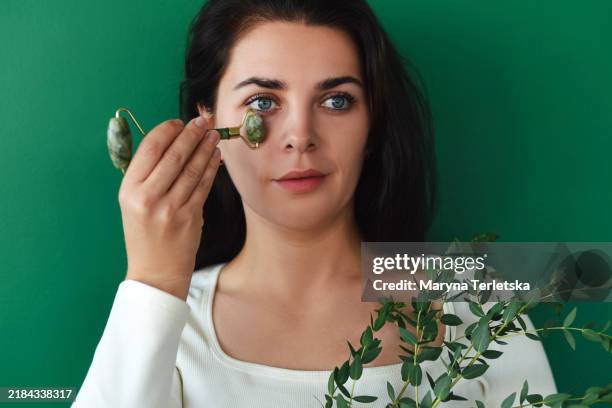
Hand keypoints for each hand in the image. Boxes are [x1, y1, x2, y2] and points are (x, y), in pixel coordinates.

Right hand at [118, 115, 220, 299]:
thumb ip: (147, 174)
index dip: (167, 130)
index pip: (149, 148)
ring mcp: (171, 207)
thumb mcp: (133, 202)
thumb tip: (171, 140)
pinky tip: (216, 156)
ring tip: (213, 134)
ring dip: (206, 147)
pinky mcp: (191, 216)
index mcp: (129, 189)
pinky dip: (212, 167)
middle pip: (174, 155)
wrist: (155, 272)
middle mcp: (148, 197)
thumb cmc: (144, 233)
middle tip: (202, 121)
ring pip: (193, 168)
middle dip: (191, 133)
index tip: (178, 121)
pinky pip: (204, 184)